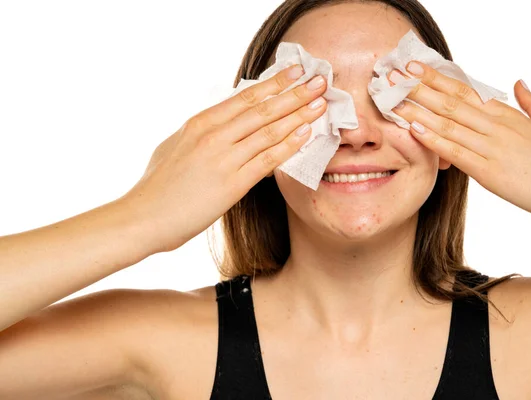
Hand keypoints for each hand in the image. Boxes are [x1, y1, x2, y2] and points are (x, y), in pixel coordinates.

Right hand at [119, 65, 327, 252]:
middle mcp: (213, 135)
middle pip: (263, 109)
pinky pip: (267, 160)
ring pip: (269, 131)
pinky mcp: (232, 184)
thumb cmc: (157, 186)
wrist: (143, 218)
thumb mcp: (176, 146)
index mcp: (200, 123)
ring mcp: (224, 158)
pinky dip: (289, 145)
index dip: (274, 83)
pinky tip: (305, 135)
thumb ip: (201, 134)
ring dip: (299, 115)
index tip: (295, 72)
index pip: (245, 97)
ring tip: (320, 104)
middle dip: (294, 94)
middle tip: (319, 81)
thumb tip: (221, 124)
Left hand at [390, 61, 530, 228]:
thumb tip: (518, 83)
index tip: (415, 69)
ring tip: (393, 100)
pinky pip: (456, 152)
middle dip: (419, 88)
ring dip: (418, 110)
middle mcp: (498, 126)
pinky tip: (415, 130)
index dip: (438, 79)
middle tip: (393, 76)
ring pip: (449, 123)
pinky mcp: (490, 171)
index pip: (466, 90)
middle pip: (451, 101)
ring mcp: (493, 147)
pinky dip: (434, 140)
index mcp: (508, 115)